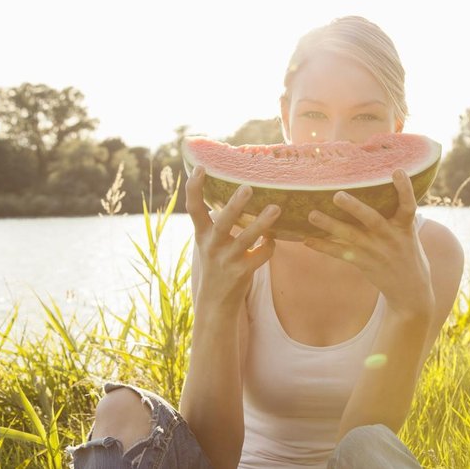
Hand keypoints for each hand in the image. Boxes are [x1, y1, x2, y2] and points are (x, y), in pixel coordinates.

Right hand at [185, 166, 280, 313]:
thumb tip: (231, 193)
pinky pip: (261, 254)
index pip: (193, 208)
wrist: (216, 302)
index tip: (200, 167)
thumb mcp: (209, 243)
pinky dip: (270, 245)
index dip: (194, 188)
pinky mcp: (242, 272)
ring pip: (246, 239)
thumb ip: (215, 222)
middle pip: (223, 222)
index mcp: (202, 235)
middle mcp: (212, 246)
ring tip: (276, 208)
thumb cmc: (216, 264)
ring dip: (262, 223)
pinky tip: (272, 240)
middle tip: (247, 187)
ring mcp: (227, 259)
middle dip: (235, 205)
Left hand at [303, 169, 433, 319]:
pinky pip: (340, 253)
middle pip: (372, 219)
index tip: (397, 171)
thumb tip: (378, 185)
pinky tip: (307, 240)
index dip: (405, 188)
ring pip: (351, 236)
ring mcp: (375, 250)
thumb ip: (396, 213)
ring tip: (312, 215)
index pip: (408, 204)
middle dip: (355, 208)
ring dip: (330, 225)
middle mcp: (390, 237)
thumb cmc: (408, 253)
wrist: (411, 290)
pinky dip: (323, 246)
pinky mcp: (363, 262)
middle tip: (337, 195)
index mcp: (404, 226)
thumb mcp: (408, 232)